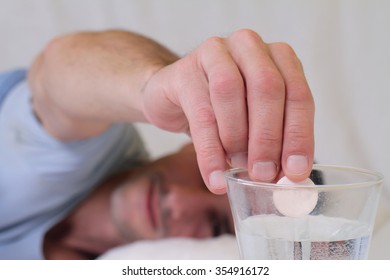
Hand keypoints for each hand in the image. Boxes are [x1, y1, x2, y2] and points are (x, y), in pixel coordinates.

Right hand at [143, 29, 314, 193]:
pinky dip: (210, 151)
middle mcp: (248, 46)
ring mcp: (214, 52)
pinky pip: (200, 113)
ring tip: (237, 169)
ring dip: (237, 139)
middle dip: (267, 138)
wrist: (175, 95)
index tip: (295, 172)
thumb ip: (273, 139)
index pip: (297, 94)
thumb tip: (287, 175)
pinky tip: (214, 176)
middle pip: (267, 87)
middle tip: (263, 174)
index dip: (298, 135)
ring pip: (231, 92)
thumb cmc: (222, 108)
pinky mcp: (184, 71)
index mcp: (277, 56)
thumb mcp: (254, 120)